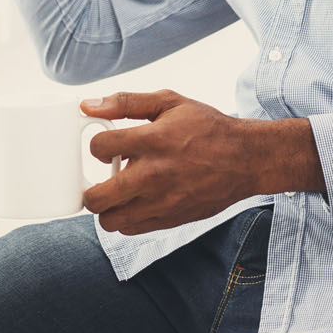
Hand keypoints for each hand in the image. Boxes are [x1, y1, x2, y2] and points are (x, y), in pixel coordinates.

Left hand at [79, 90, 264, 235]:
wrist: (245, 159)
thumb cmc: (206, 128)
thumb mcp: (169, 102)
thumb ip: (126, 102)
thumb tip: (87, 105)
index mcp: (152, 141)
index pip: (98, 148)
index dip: (97, 146)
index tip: (107, 147)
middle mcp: (154, 175)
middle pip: (96, 199)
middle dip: (89, 190)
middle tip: (100, 180)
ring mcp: (162, 202)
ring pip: (110, 221)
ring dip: (107, 208)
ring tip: (118, 193)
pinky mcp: (170, 219)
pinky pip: (131, 229)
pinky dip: (126, 218)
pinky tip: (136, 202)